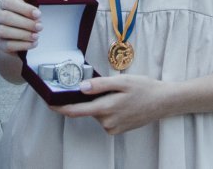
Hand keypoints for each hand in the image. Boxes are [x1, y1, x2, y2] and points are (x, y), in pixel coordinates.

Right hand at [0, 0, 40, 55]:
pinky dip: (22, 45)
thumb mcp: (30, 5)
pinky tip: (33, 43)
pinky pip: (8, 45)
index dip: (24, 8)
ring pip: (4, 31)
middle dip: (25, 23)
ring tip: (36, 36)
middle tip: (39, 27)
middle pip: (6, 17)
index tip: (38, 14)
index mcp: (4, 3)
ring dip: (23, 34)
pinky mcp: (0, 44)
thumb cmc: (25, 16)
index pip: (8, 2)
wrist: (20, 37)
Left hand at [50, 75, 168, 134]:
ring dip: (99, 103)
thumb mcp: (122, 81)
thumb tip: (81, 88)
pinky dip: (107, 108)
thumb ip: (100, 85)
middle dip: (88, 98)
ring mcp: (113, 128)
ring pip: (96, 113)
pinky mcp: (117, 130)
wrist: (163, 102)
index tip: (49, 102)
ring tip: (117, 93)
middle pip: (87, 109)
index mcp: (106, 109)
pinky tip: (120, 102)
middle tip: (103, 86)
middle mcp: (107, 122)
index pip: (75, 111)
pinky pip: (104, 118)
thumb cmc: (144, 88)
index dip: (60, 107)